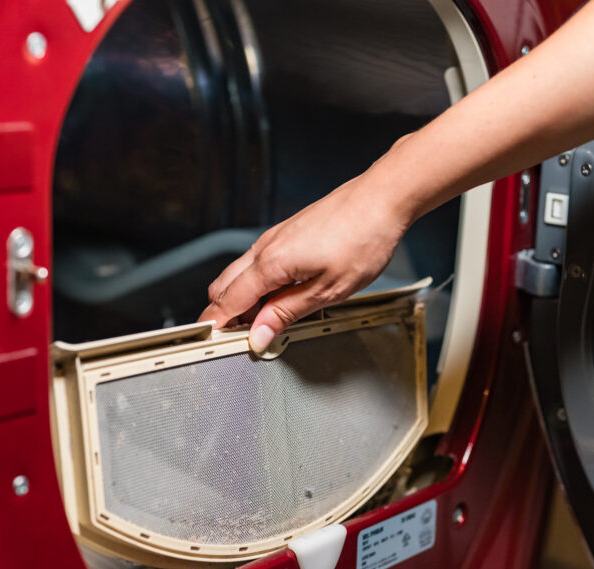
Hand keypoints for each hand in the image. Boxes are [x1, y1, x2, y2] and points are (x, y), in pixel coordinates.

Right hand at [199, 171, 411, 352]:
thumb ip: (287, 313)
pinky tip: (281, 296)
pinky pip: (259, 262)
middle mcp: (266, 247)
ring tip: (266, 321)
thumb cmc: (362, 239)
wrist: (381, 200)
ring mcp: (276, 238)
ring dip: (243, 298)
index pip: (228, 300)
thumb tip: (259, 334)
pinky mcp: (288, 233)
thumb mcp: (327, 291)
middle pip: (225, 285)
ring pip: (241, 272)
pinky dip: (259, 283)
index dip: (217, 324)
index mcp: (270, 263)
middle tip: (241, 337)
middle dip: (225, 312)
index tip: (212, 342)